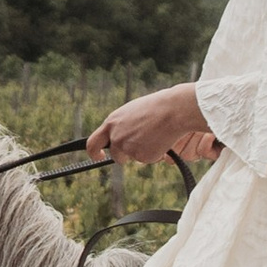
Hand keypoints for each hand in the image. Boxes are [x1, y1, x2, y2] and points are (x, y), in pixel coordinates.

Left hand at [87, 83, 217, 169]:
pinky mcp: (142, 156)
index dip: (94, 152)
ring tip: (155, 136)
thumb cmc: (156, 107)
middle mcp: (116, 137)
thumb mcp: (132, 113)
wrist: (173, 110)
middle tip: (136, 150)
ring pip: (134, 158)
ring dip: (142, 152)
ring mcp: (128, 148)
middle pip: (116, 156)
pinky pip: (148, 159)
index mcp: (112, 122)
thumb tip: (123, 136)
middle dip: (124, 156)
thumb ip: (123, 126)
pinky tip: (161, 140)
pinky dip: (155, 153)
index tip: (98, 156)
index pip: (93, 142)